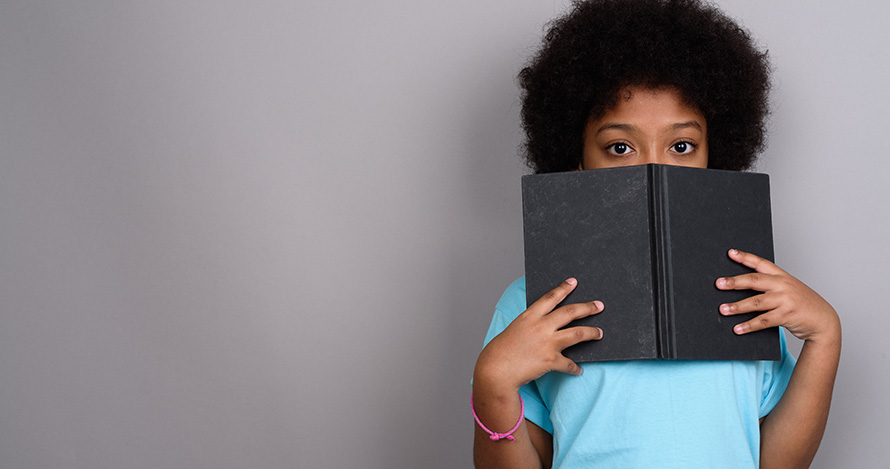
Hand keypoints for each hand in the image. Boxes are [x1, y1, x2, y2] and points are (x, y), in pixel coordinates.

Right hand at [474, 278, 603, 392]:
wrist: (496, 369)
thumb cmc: (501, 351)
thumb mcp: (515, 329)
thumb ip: (531, 326)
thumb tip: (547, 329)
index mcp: (529, 316)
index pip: (550, 297)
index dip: (563, 288)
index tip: (573, 282)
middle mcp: (541, 326)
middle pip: (570, 312)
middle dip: (587, 308)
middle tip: (599, 305)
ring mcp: (547, 343)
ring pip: (578, 333)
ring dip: (592, 333)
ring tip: (600, 333)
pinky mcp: (550, 360)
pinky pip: (569, 364)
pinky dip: (575, 368)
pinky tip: (579, 370)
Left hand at [716, 249, 839, 345]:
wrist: (824, 321)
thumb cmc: (802, 304)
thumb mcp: (789, 289)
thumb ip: (770, 286)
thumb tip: (742, 286)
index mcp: (782, 276)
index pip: (761, 263)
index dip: (745, 257)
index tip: (730, 253)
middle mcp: (783, 285)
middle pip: (754, 280)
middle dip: (735, 282)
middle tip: (719, 284)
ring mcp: (785, 300)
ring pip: (756, 302)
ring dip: (737, 307)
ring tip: (723, 309)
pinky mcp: (787, 315)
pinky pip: (764, 320)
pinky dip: (749, 325)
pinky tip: (737, 328)